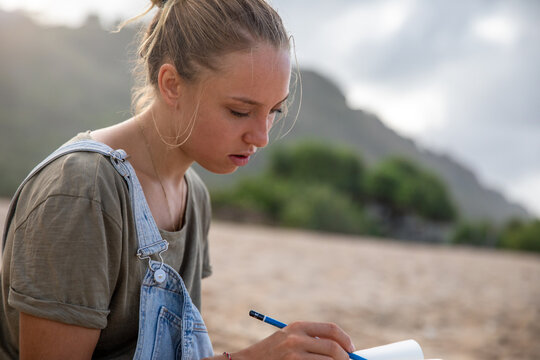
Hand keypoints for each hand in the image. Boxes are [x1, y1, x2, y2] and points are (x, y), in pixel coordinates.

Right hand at [231, 321, 354, 359]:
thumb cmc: (270, 354)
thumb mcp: (288, 339)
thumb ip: (310, 340)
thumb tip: (341, 350)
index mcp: (298, 326)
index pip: (331, 329)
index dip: (345, 340)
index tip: (351, 349)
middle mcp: (296, 338)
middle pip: (333, 348)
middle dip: (346, 359)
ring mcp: (293, 355)